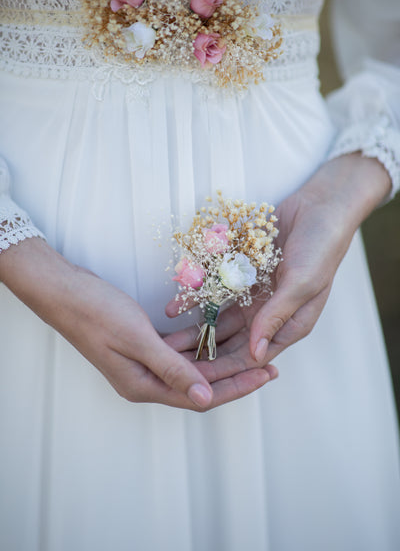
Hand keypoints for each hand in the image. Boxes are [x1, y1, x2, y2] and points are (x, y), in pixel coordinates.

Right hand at [0, 238, 274, 410]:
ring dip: (221, 358)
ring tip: (252, 348)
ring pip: (193, 366)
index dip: (237, 387)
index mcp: (144, 385)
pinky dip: (199, 342)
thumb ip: (173, 369)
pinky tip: (218, 332)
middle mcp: (147, 379)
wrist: (65, 291)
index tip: (266, 375)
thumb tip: (206, 398)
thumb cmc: (96, 313)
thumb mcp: (137, 340)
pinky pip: (179, 348)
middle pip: (201, 383)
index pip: (200, 395)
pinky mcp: (143, 344)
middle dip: (236, 374)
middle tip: (270, 364)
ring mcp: (145, 362)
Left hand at [166, 153, 390, 368]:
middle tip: (173, 363)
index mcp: (288, 324)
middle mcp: (269, 313)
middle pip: (232, 341)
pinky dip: (196, 297)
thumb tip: (255, 354)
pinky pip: (215, 289)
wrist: (319, 206)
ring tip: (166, 340)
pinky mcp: (242, 273)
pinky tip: (174, 306)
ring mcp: (254, 293)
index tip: (196, 379)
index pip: (253, 356)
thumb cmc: (321, 248)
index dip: (225, 369)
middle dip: (203, 354)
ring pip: (219, 318)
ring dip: (195, 330)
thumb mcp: (302, 284)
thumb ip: (276, 316)